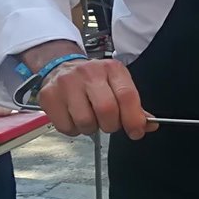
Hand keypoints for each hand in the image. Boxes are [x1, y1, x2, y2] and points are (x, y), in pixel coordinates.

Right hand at [38, 57, 156, 139]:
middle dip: (111, 125)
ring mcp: (67, 83)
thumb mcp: (117, 85)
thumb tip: (150, 125)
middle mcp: (89, 72)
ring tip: (89, 117)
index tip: (136, 132)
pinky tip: (74, 117)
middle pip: (106, 110)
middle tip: (108, 123)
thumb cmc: (94, 81)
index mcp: (112, 69)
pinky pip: (66, 126)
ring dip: (91, 128)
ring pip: (85, 121)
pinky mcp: (49, 95)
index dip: (134, 119)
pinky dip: (73, 129)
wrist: (61, 67)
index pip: (127, 96)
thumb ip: (134, 106)